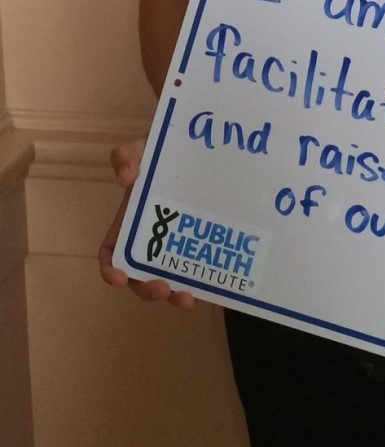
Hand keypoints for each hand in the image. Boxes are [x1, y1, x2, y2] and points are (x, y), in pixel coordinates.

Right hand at [98, 138, 194, 309]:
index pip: (112, 255)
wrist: (196, 150)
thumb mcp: (139, 149)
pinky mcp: (201, 244)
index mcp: (129, 224)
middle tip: (162, 287)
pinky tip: (210, 284)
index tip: (120, 277)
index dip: (111, 271)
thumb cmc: (160, 153)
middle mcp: (150, 241)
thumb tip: (125, 178)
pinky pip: (198, 270)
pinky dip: (200, 282)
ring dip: (174, 295)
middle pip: (140, 277)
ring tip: (186, 297)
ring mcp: (176, 245)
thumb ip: (125, 156)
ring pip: (169, 280)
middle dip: (147, 290)